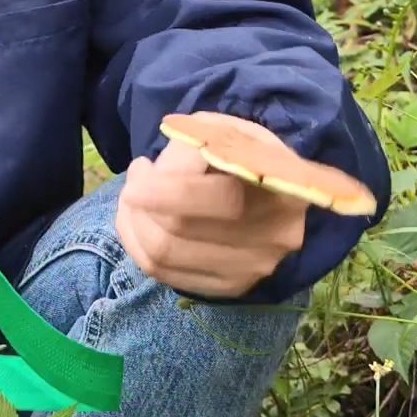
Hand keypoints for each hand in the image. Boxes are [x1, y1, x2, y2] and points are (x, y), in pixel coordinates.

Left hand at [114, 134, 308, 298]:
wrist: (275, 193)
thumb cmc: (244, 154)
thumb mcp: (226, 129)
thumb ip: (194, 141)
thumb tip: (154, 173)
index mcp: (284, 187)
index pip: (220, 199)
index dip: (167, 190)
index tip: (137, 173)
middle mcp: (275, 235)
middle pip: (180, 230)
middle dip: (139, 203)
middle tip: (135, 180)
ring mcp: (254, 267)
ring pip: (164, 257)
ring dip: (133, 224)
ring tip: (133, 199)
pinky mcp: (232, 287)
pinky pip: (165, 275)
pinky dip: (138, 246)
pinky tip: (141, 222)